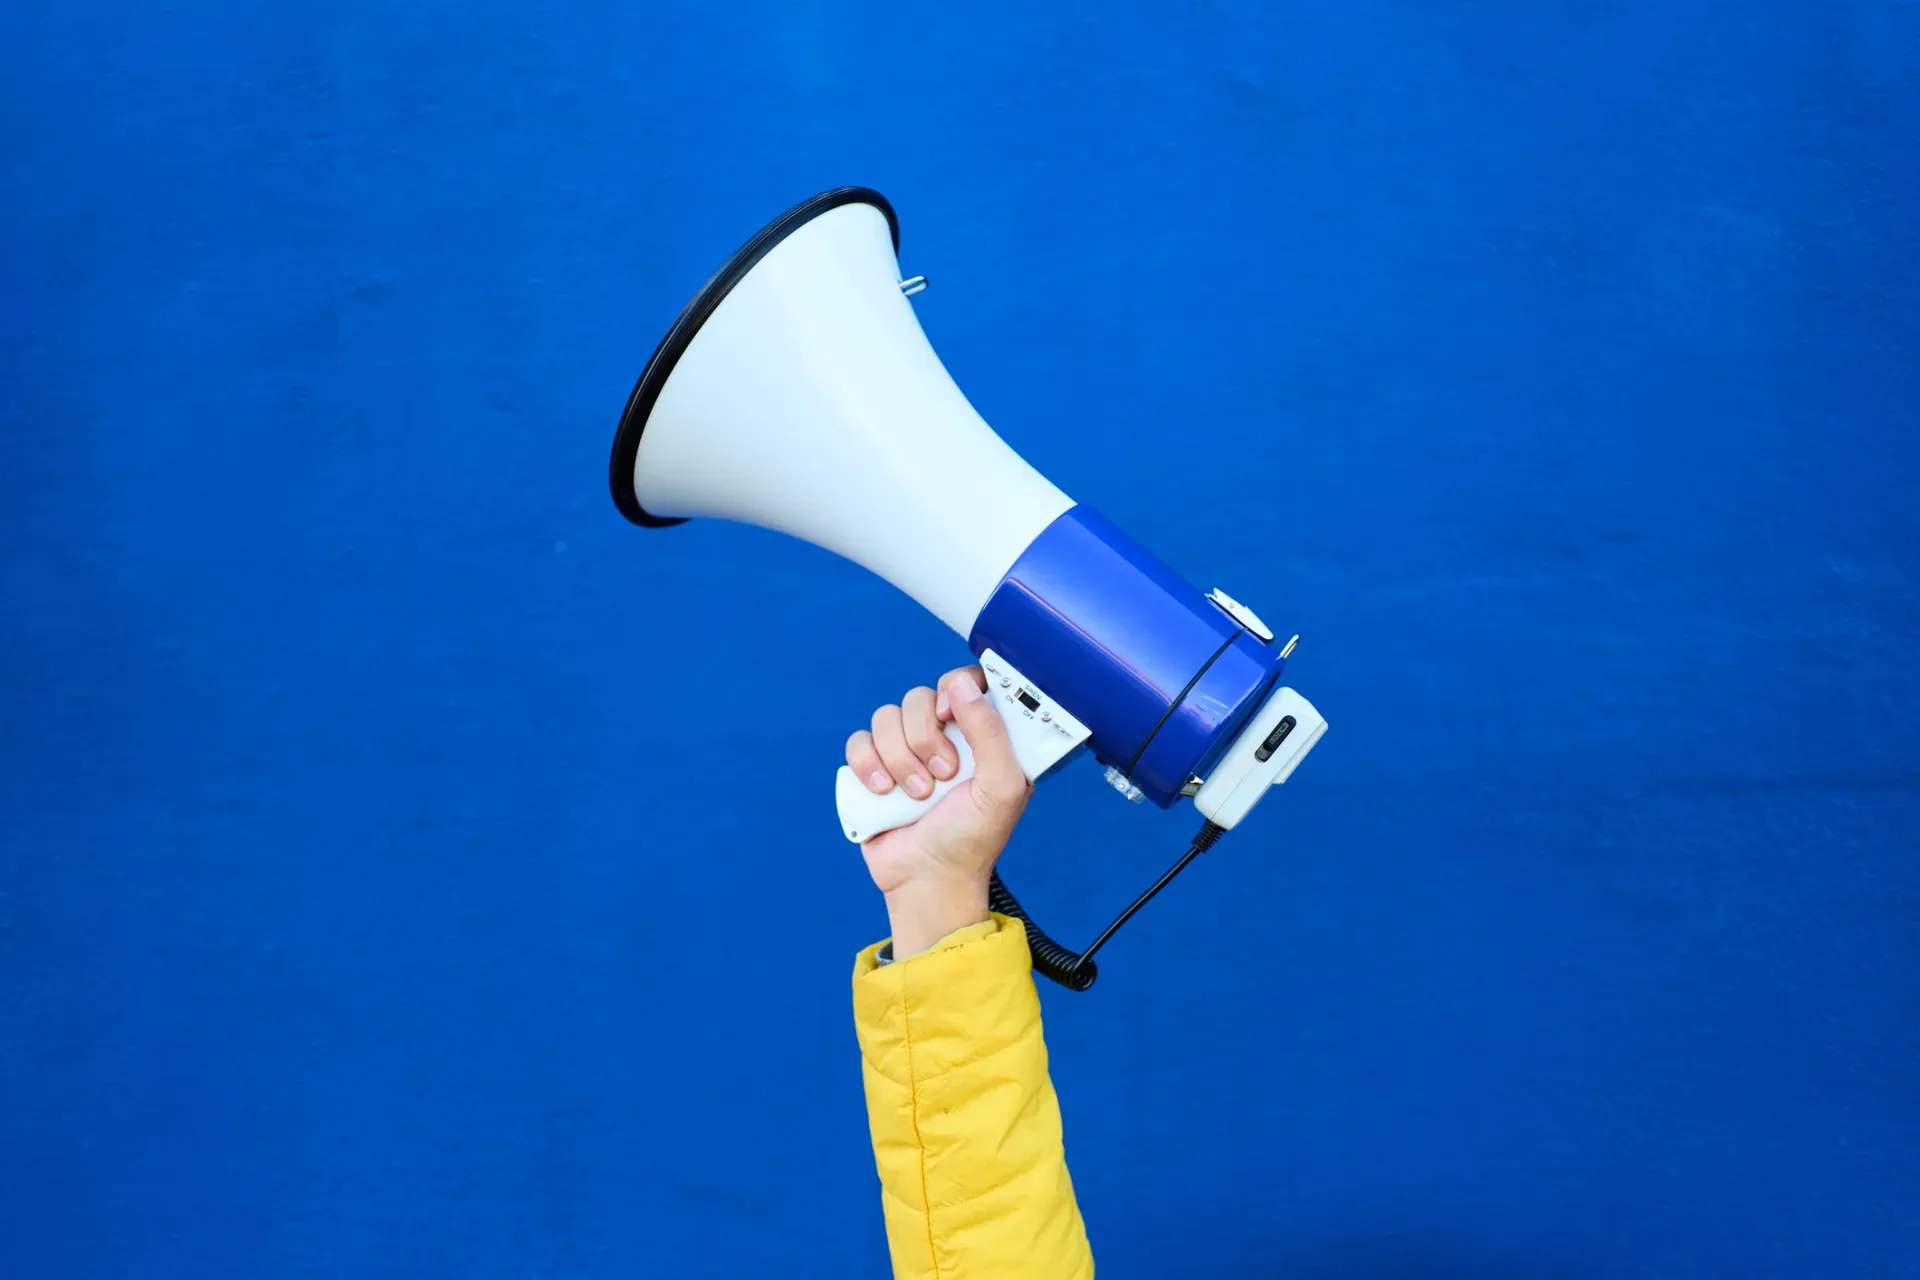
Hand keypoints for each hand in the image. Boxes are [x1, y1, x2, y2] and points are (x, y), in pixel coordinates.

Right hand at [845, 666, 1031, 956]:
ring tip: (916, 795)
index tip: (950, 716)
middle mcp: (944, 737)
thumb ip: (991, 732)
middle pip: (920, 697)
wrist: (927, 879)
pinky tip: (883, 793)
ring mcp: (906, 751)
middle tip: (942, 775)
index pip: (968, 683)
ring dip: (898, 757)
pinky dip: (868, 765)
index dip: (956, 688)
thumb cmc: (972, 839)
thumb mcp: (1000, 787)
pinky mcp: (874, 767)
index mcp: (981, 736)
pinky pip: (859, 741)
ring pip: (886, 717)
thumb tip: (961, 686)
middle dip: (925, 737)